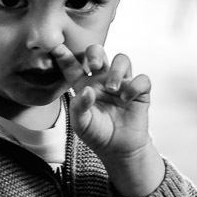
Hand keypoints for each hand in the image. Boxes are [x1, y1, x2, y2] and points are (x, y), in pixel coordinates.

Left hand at [52, 43, 163, 196]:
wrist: (118, 149)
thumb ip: (78, 108)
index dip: (64, 56)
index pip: (73, 66)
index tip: (55, 47)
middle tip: (94, 66)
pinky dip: (135, 86)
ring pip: (122, 60)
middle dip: (95, 53)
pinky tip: (127, 98)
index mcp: (84, 85)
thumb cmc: (96, 134)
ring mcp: (121, 84)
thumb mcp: (80, 124)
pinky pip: (141, 79)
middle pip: (99, 54)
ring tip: (112, 89)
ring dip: (116, 71)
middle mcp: (102, 81)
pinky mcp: (139, 92)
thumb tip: (87, 90)